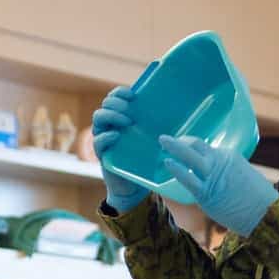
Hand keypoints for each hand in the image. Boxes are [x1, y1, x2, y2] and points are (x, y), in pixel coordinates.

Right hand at [91, 87, 146, 212]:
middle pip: (105, 104)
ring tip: (127, 122)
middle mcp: (110, 124)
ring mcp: (104, 137)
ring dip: (112, 115)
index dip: (120, 92)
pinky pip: (97, 141)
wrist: (135, 186)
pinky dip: (106, 136)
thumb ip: (157, 125)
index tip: (133, 95)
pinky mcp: (101, 153)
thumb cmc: (146, 159)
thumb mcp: (153, 138)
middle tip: (130, 111)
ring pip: (98, 117)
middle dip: (117, 103)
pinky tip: (117, 136)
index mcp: (122, 117)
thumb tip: (181, 110)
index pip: (115, 97)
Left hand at [158, 136, 277, 236]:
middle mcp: (221, 161)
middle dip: (179, 141)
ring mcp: (213, 176)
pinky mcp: (207, 193)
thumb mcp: (245, 177)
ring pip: (189, 156)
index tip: (183, 146)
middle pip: (196, 146)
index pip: (206, 148)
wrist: (266, 214)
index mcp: (231, 157)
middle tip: (165, 139)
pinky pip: (187, 178)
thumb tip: (221, 177)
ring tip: (162, 141)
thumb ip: (230, 173)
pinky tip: (167, 163)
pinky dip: (176, 169)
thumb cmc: (259, 200)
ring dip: (174, 147)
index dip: (192, 147)